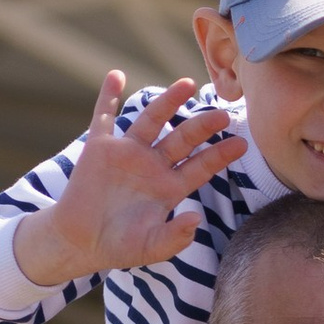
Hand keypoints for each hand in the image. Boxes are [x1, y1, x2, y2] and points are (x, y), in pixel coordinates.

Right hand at [12, 70, 246, 286]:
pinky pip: (104, 116)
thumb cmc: (119, 246)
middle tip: (221, 114)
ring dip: (168, 101)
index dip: (220, 155)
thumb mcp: (151, 248)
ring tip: (186, 84)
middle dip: (202, 126)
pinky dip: (108, 96)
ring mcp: (127, 153)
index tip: (242, 144)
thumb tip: (196, 221)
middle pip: (182, 139)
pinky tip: (116, 76)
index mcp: (170, 188)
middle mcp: (153, 165)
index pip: (201, 167)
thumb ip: (175, 238)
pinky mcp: (100, 148)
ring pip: (152, 120)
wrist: (81, 241)